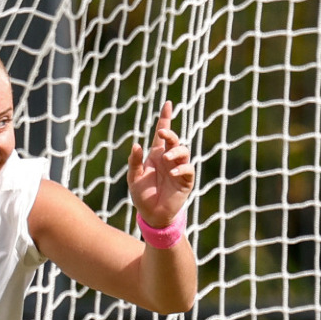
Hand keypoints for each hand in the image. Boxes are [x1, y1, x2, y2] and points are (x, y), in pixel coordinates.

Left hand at [128, 101, 194, 229]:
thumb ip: (135, 161)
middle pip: (174, 140)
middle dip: (170, 134)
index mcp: (156, 154)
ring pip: (183, 151)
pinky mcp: (185, 180)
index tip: (167, 104)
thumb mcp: (133, 177)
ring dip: (176, 151)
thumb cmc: (142, 195)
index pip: (162, 133)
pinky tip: (171, 174)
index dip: (165, 118)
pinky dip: (180, 168)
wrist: (152, 215)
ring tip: (167, 158)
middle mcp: (168, 159)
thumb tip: (137, 144)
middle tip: (164, 134)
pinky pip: (187, 169)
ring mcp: (178, 168)